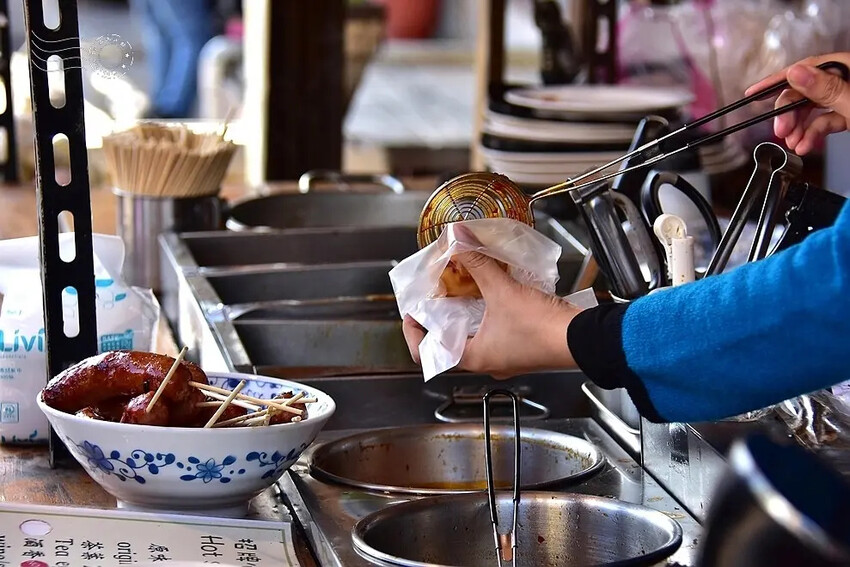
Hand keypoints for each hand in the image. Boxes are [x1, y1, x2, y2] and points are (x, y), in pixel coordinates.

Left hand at [402, 243, 583, 378]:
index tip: (412, 313)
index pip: (427, 355)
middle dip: (441, 318)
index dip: (413, 334)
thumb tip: (457, 239)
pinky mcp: (523, 347)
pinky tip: (492, 292)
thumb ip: (477, 263)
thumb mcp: (502, 291)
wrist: (584, 339)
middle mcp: (488, 362)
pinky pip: (496, 331)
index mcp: (474, 358)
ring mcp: (506, 357)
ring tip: (460, 290)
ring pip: (475, 337)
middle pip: (450, 343)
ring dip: (465, 315)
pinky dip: (488, 313)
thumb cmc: (542, 329)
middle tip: (436, 296)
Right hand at [745, 52, 849, 155]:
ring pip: (813, 107)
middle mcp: (845, 78)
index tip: (752, 94)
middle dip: (789, 113)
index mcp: (846, 66)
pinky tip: (804, 145)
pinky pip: (825, 120)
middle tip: (780, 130)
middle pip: (805, 90)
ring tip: (792, 143)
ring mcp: (846, 95)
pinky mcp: (849, 113)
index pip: (804, 69)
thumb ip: (827, 89)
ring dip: (798, 127)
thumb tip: (796, 73)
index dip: (776, 82)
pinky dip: (813, 133)